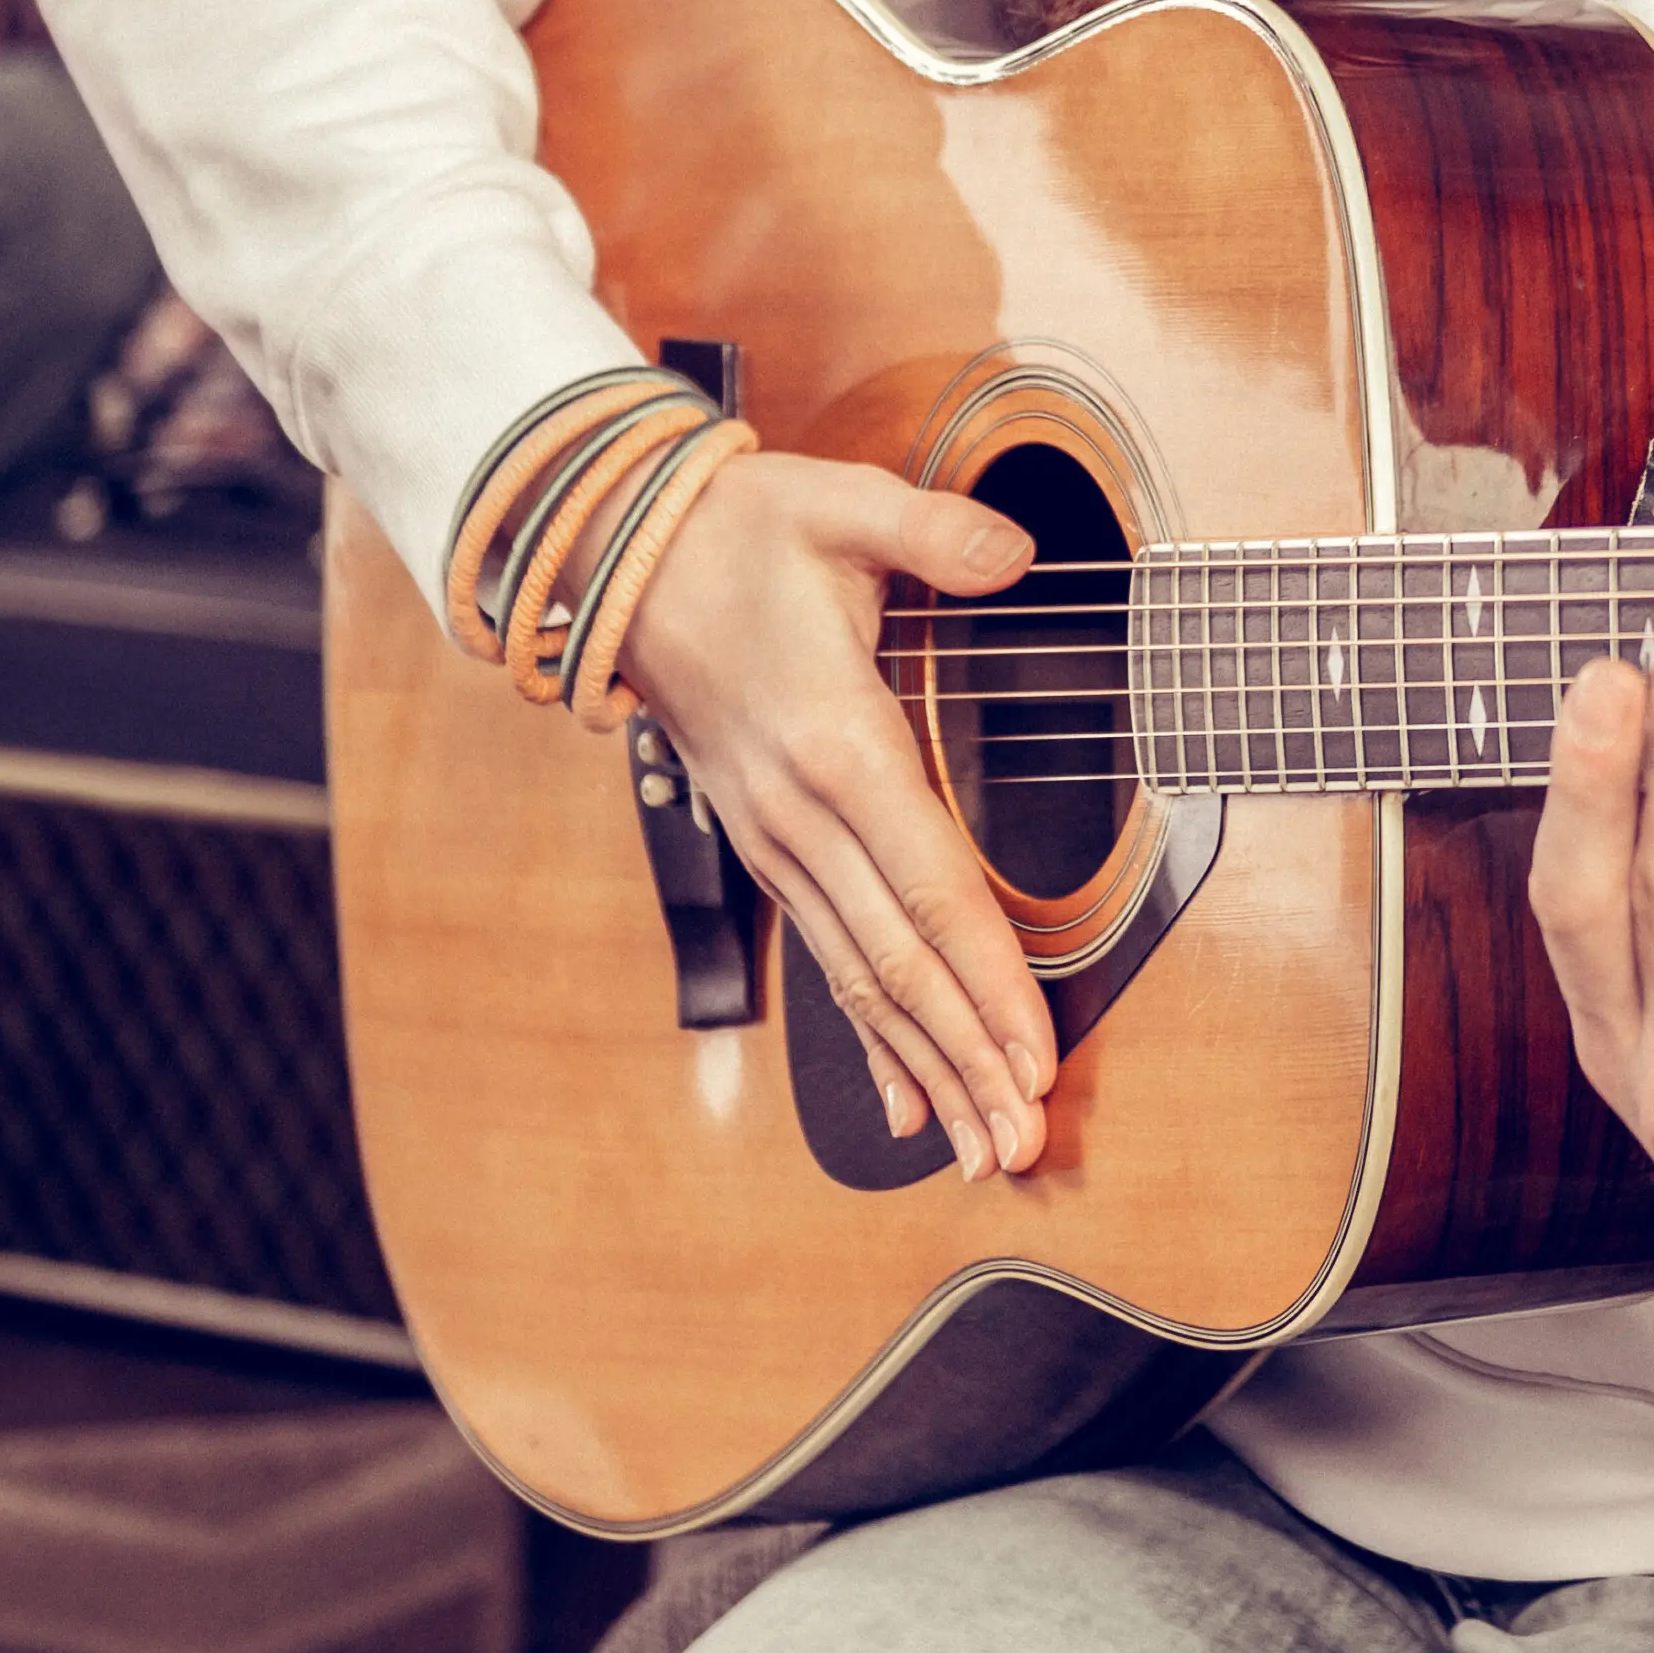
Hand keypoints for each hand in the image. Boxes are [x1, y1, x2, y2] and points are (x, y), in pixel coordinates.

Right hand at [612, 448, 1057, 1178]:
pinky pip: (826, 960)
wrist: (617, 557)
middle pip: (899, 962)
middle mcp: (800, 816)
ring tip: (984, 1148)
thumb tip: (1014, 550)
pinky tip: (909, 1103)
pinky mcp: (767, 849)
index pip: (928, 886)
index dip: (988, 978)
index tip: (1035, 1054)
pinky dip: (872, 1037)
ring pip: (862, 980)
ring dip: (928, 1068)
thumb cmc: (737, 532)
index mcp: (835, 743)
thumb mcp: (841, 504)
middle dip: (969, 1060)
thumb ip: (935, 530)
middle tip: (1025, 1142)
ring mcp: (776, 842)